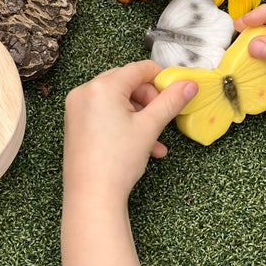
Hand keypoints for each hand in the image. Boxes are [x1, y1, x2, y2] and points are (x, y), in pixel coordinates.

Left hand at [61, 61, 197, 265]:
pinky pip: (104, 114)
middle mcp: (85, 91)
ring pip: (117, 101)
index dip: (161, 79)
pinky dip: (123, 124)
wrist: (91, 196)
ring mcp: (77, 108)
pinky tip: (143, 146)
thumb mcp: (150, 127)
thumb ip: (171, 101)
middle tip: (164, 118)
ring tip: (157, 140)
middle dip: (150, 101)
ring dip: (140, 117)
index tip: (176, 93)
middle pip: (127, 83)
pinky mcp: (75, 124)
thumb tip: (190, 84)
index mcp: (102, 86)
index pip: (138, 69)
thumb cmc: (118, 159)